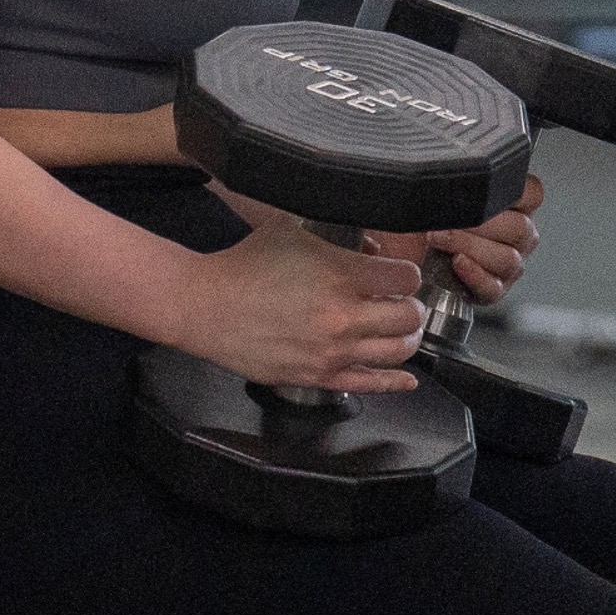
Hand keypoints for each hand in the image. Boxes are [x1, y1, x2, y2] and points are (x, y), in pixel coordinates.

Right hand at [167, 216, 425, 395]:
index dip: (406, 274)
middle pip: (410, 317)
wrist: (205, 305)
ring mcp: (333, 351)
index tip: (398, 275)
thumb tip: (371, 251)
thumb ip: (336, 236)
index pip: (406, 278)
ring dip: (405, 338)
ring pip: (399, 351)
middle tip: (401, 303)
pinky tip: (406, 378)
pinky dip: (396, 381)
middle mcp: (343, 316)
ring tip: (397, 330)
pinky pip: (372, 385)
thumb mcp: (291, 229)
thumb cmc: (245, 264)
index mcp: (340, 275)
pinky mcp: (319, 376)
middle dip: (411, 307)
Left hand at [389, 169, 542, 309]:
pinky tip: (455, 263)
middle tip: (446, 218)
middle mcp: (517, 236)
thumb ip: (452, 177)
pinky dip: (473, 274)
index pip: (532, 193)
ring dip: (469, 246)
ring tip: (437, 238)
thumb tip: (445, 164)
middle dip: (479, 222)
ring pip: (507, 258)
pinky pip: (493, 286)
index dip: (512, 190)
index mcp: (513, 206)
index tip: (482, 186)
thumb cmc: (420, 217)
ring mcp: (508, 265)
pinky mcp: (492, 290)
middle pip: (520, 228)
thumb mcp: (432, 189)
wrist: (401, 251)